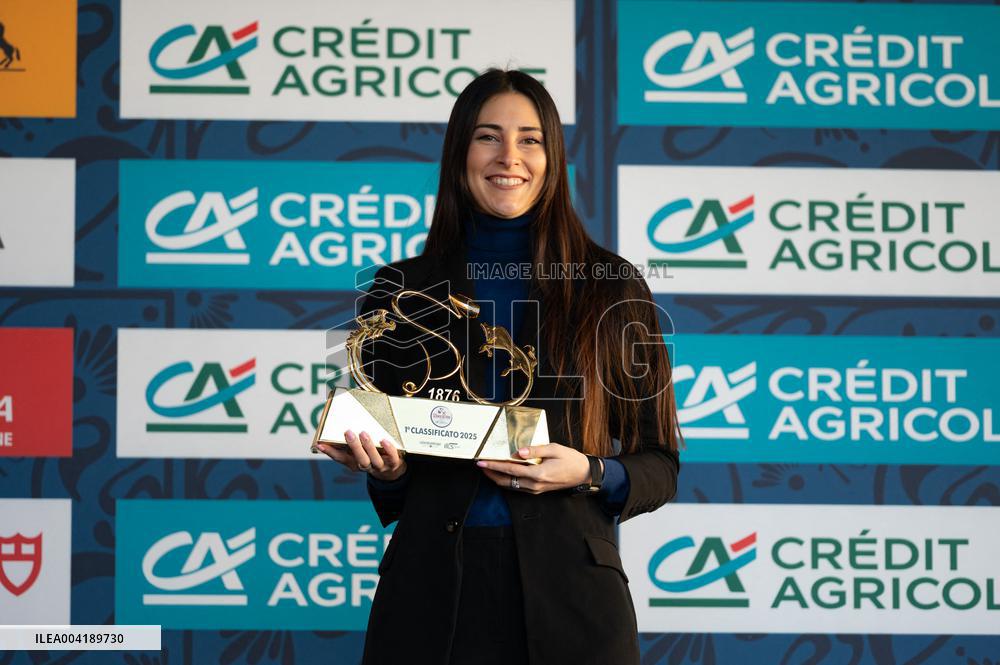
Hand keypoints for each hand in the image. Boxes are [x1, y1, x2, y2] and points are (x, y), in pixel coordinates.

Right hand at [315, 430, 406, 481]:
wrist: (393, 472)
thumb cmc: (373, 458)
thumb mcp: (360, 453)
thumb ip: (350, 445)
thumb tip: (338, 428)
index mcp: (355, 463)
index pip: (341, 458)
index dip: (330, 452)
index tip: (320, 444)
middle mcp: (366, 466)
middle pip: (359, 459)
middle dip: (353, 446)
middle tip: (348, 432)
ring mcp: (380, 466)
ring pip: (373, 459)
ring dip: (368, 447)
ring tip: (363, 433)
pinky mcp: (394, 464)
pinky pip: (392, 458)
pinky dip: (388, 449)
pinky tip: (384, 441)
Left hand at [476, 444, 592, 494]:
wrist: (584, 474)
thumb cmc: (571, 460)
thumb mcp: (554, 449)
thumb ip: (535, 450)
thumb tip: (519, 452)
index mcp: (538, 474)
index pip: (510, 470)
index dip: (494, 465)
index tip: (482, 461)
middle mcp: (535, 484)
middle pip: (506, 481)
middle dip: (491, 473)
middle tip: (480, 464)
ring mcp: (536, 489)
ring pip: (511, 486)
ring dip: (497, 477)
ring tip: (488, 468)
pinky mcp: (537, 490)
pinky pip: (518, 487)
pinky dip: (507, 480)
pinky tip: (503, 473)